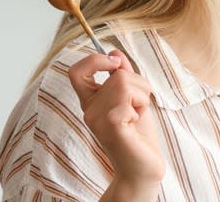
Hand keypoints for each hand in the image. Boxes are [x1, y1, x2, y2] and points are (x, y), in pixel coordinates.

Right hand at [69, 50, 165, 189]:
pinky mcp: (110, 126)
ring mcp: (97, 118)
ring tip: (137, 115)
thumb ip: (123, 75)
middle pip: (117, 74)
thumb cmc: (138, 135)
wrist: (143, 167)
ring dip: (142, 96)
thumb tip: (115, 52)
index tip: (115, 63)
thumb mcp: (133, 98)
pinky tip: (135, 124)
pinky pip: (129, 98)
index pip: (76, 71)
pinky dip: (140, 107)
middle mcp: (89, 110)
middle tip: (139, 106)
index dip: (94, 59)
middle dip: (139, 84)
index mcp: (91, 102)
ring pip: (125, 83)